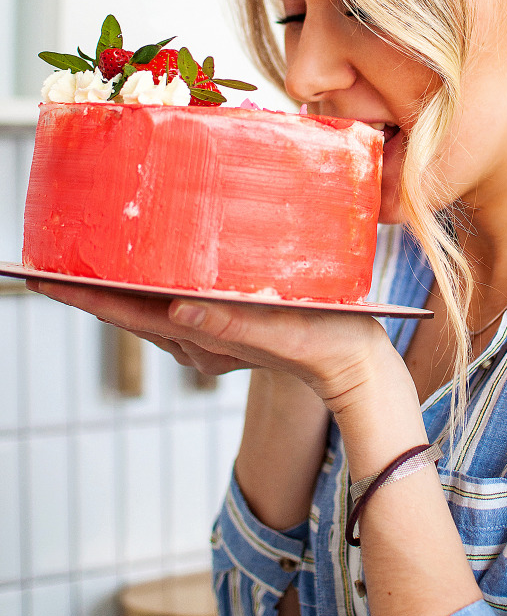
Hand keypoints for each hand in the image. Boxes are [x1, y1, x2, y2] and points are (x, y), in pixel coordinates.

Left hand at [25, 278, 394, 405]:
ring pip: (149, 306)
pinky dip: (154, 284)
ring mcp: (210, 334)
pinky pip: (176, 303)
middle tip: (49, 256)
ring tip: (89, 251)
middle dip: (87, 286)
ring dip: (118, 283)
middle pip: (127, 309)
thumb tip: (176, 311)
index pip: (127, 312)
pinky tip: (153, 263)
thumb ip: (230, 325)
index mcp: (202, 335)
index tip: (39, 277)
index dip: (81, 294)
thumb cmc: (328, 343)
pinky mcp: (228, 324)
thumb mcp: (282, 330)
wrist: (358, 365)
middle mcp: (197, 338)